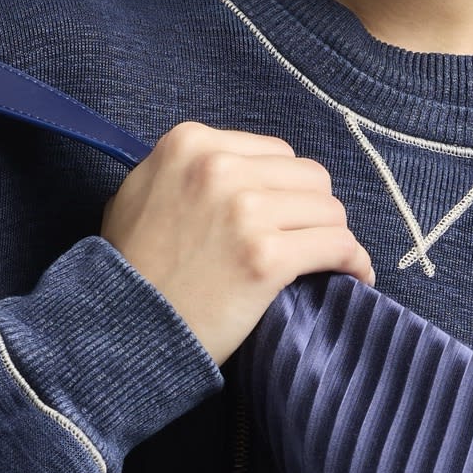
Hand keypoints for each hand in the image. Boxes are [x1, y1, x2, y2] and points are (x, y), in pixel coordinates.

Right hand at [99, 120, 374, 366]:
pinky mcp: (265, 258)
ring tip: (330, 263)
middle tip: (307, 244)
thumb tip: (234, 170)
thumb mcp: (137, 194)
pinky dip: (354, 262)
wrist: (117, 328)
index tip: (286, 219)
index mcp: (191, 143)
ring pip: (329, 210)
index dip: (285, 190)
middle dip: (312, 212)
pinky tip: (355, 277)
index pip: (274, 153)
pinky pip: (338, 247)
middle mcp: (219, 167)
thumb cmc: (127, 270)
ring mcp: (244, 211)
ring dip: (333, 238)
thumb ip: (184, 172)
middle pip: (309, 177)